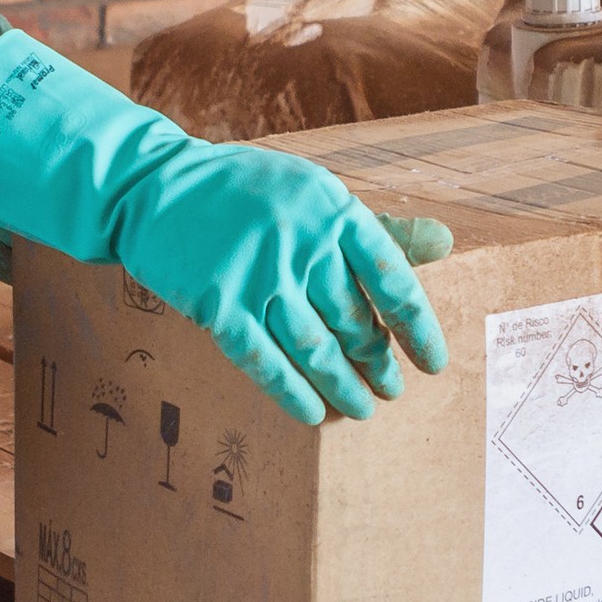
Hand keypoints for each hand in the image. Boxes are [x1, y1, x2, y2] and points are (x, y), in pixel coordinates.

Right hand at [0, 31, 450, 424]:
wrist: (155, 187)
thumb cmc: (245, 193)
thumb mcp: (313, 194)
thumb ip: (376, 227)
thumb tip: (446, 243)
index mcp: (331, 209)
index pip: (391, 278)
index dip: (417, 327)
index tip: (432, 362)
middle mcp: (300, 242)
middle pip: (353, 319)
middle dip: (377, 361)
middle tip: (392, 388)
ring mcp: (257, 274)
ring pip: (314, 347)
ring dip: (343, 385)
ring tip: (362, 408)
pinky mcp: (218, 303)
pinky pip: (264, 361)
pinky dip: (292, 392)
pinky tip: (314, 414)